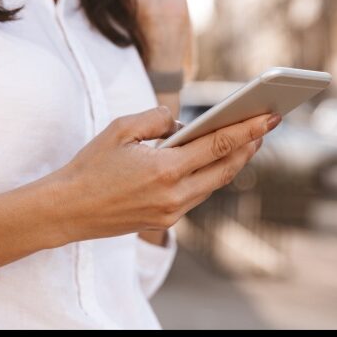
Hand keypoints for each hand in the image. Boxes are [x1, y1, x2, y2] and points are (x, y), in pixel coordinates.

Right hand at [46, 106, 281, 243]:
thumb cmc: (90, 166)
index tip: (270, 116)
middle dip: (249, 146)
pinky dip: (210, 176)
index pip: (219, 145)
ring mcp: (171, 212)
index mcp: (165, 169)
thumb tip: (182, 123)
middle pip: (226, 169)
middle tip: (266, 124)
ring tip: (247, 141)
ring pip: (214, 184)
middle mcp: (174, 195)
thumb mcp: (121, 129)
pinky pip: (197, 195)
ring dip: (232, 162)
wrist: (67, 210)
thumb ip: (157, 119)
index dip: (248, 130)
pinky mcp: (165, 221)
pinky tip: (215, 162)